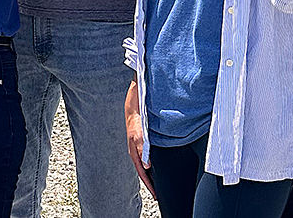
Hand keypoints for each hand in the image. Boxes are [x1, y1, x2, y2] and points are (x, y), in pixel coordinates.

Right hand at [124, 82, 154, 199]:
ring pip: (146, 162)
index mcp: (134, 149)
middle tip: (158, 193)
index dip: (148, 183)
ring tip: (158, 182)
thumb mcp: (138, 131)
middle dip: (150, 182)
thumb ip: (142, 147)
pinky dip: (153, 162)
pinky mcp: (144, 138)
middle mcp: (137, 148)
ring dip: (152, 173)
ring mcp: (140, 143)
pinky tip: (158, 163)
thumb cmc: (136, 115)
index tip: (156, 194)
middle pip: (143, 169)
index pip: (141, 171)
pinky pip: (148, 154)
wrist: (136, 98)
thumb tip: (146, 165)